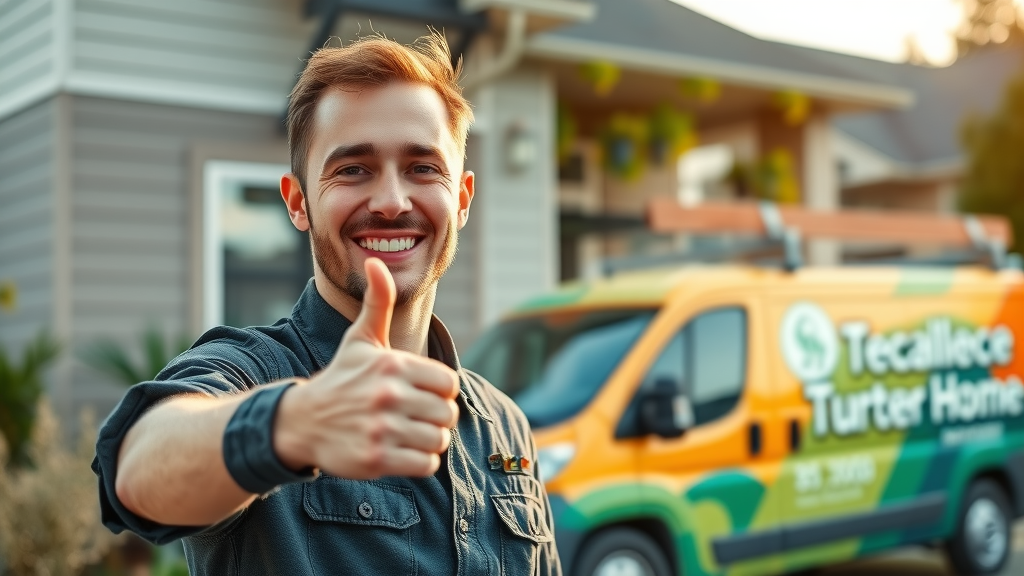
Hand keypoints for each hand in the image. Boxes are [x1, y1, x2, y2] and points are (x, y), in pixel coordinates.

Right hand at [274, 258, 459, 477]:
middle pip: (448, 414)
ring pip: (439, 441)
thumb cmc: (341, 378)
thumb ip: (378, 302)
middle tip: (416, 417)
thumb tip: (376, 261)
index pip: (449, 383)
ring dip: (429, 441)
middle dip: (436, 418)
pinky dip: (419, 462)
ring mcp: (382, 428)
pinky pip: (425, 465)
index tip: (422, 393)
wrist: (302, 421)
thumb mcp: (361, 339)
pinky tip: (402, 451)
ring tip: (408, 434)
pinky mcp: (376, 458)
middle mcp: (388, 395)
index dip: (440, 391)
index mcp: (393, 365)